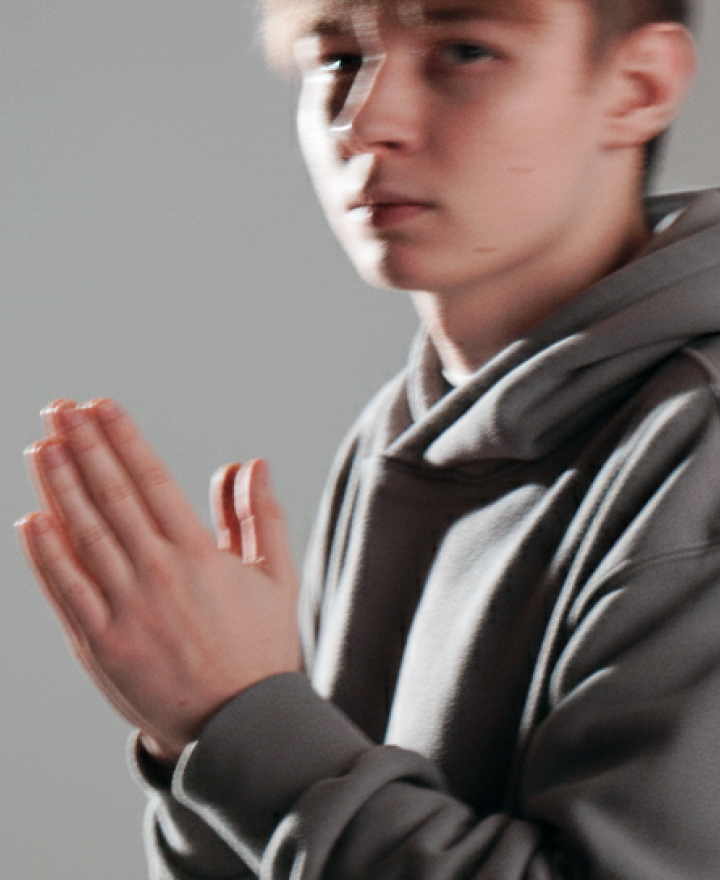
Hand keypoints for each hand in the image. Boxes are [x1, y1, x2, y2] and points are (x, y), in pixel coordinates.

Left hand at [17, 399, 301, 760]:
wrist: (239, 724)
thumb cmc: (261, 647)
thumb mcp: (276, 576)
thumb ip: (260, 516)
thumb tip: (249, 463)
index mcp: (200, 554)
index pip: (151, 480)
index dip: (123, 439)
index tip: (101, 406)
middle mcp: (158, 574)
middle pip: (111, 497)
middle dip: (84, 447)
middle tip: (60, 409)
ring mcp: (124, 609)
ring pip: (82, 534)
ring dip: (59, 486)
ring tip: (44, 446)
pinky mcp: (100, 644)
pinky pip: (65, 590)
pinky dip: (46, 554)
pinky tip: (33, 520)